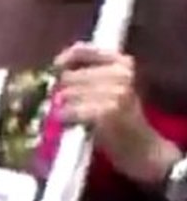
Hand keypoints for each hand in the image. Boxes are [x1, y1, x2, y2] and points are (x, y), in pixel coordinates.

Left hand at [55, 43, 178, 184]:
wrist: (145, 150)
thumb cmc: (124, 117)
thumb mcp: (112, 86)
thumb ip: (88, 71)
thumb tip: (55, 65)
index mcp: (123, 63)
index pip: (82, 50)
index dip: (64, 59)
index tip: (56, 68)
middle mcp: (121, 74)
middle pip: (69, 75)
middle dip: (63, 90)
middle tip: (71, 104)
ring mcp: (115, 93)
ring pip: (67, 94)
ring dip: (64, 106)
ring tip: (78, 116)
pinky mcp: (106, 113)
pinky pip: (70, 111)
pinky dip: (66, 118)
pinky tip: (74, 123)